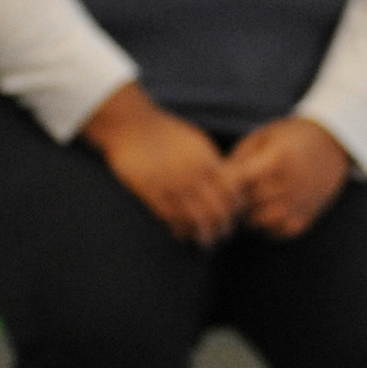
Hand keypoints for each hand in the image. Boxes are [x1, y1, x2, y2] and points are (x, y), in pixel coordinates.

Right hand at [79, 82, 241, 247]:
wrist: (131, 125)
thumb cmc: (164, 132)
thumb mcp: (195, 141)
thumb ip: (210, 161)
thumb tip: (225, 181)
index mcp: (206, 159)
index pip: (231, 190)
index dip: (236, 207)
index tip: (234, 216)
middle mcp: (193, 173)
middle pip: (217, 210)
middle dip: (223, 227)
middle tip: (222, 235)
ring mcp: (172, 184)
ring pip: (196, 219)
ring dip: (203, 235)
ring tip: (204, 243)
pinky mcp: (152, 192)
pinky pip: (172, 219)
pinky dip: (180, 230)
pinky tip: (182, 235)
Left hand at [222, 116, 353, 239]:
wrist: (334, 144)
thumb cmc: (292, 136)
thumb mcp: (264, 136)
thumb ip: (240, 158)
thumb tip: (213, 181)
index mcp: (277, 160)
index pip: (235, 182)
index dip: (221, 183)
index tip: (216, 179)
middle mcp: (288, 185)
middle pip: (243, 204)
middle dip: (232, 200)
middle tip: (227, 193)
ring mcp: (298, 205)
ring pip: (256, 223)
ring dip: (247, 215)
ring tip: (247, 200)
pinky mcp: (305, 220)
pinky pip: (275, 232)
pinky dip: (265, 226)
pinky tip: (265, 209)